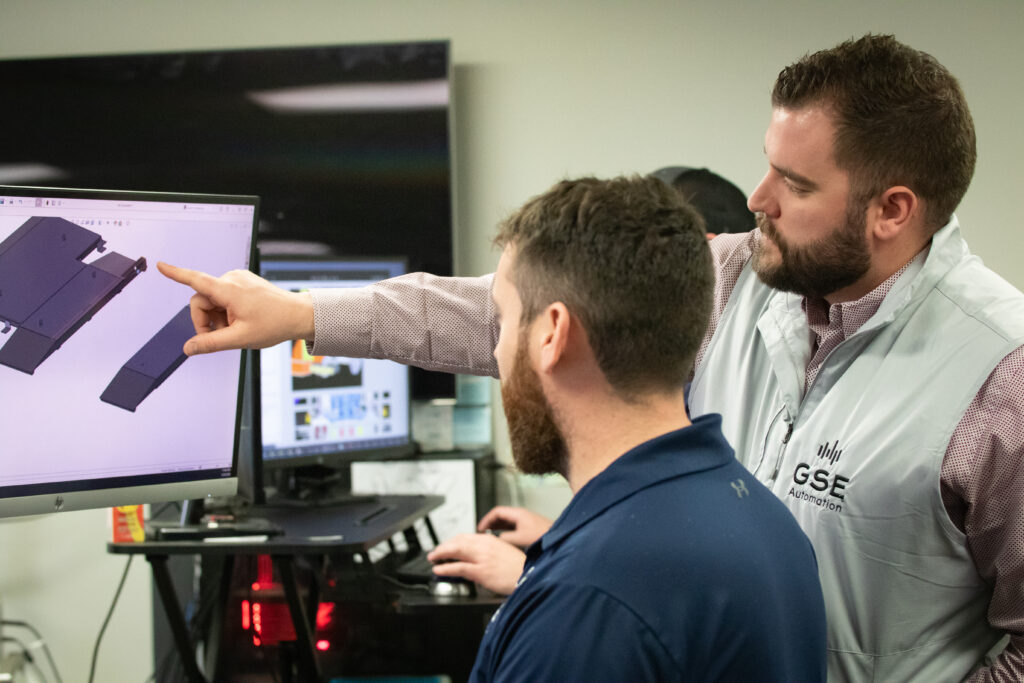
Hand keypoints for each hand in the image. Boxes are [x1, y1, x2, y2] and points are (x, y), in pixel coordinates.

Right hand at [157, 262, 314, 354]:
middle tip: (224, 335)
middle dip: (207, 320)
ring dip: (218, 317)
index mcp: (229, 289)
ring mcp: (238, 278)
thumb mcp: (240, 338)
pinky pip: (224, 296)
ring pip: (212, 300)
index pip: (195, 281)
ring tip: (238, 326)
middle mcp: (232, 279)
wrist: (299, 315)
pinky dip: (227, 310)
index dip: (176, 274)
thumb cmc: (274, 324)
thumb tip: (189, 348)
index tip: (161, 265)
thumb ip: (211, 343)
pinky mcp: (243, 281)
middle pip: (201, 301)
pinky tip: (242, 318)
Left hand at [427, 533, 525, 595]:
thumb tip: (475, 556)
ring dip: (440, 554)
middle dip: (443, 546)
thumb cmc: (520, 568)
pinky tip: (439, 570)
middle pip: (457, 541)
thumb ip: (489, 551)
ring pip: (455, 551)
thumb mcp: (504, 553)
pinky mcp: (481, 571)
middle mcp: (485, 546)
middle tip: (435, 552)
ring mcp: (482, 558)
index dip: (452, 541)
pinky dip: (446, 568)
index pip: (465, 536)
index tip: (446, 546)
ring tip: (433, 559)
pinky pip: (458, 568)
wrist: (529, 577)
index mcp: (490, 540)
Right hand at [477, 506, 551, 547]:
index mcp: (518, 514)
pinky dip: (505, 531)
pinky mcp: (529, 526)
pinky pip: (512, 526)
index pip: (497, 511)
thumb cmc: (543, 536)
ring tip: (490, 535)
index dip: (486, 519)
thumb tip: (497, 539)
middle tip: (483, 531)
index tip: (480, 527)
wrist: (558, 538)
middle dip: (490, 523)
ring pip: (507, 521)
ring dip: (498, 527)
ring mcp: (525, 520)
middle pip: (501, 515)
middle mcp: (521, 515)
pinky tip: (504, 539)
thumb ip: (506, 538)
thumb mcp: (520, 539)